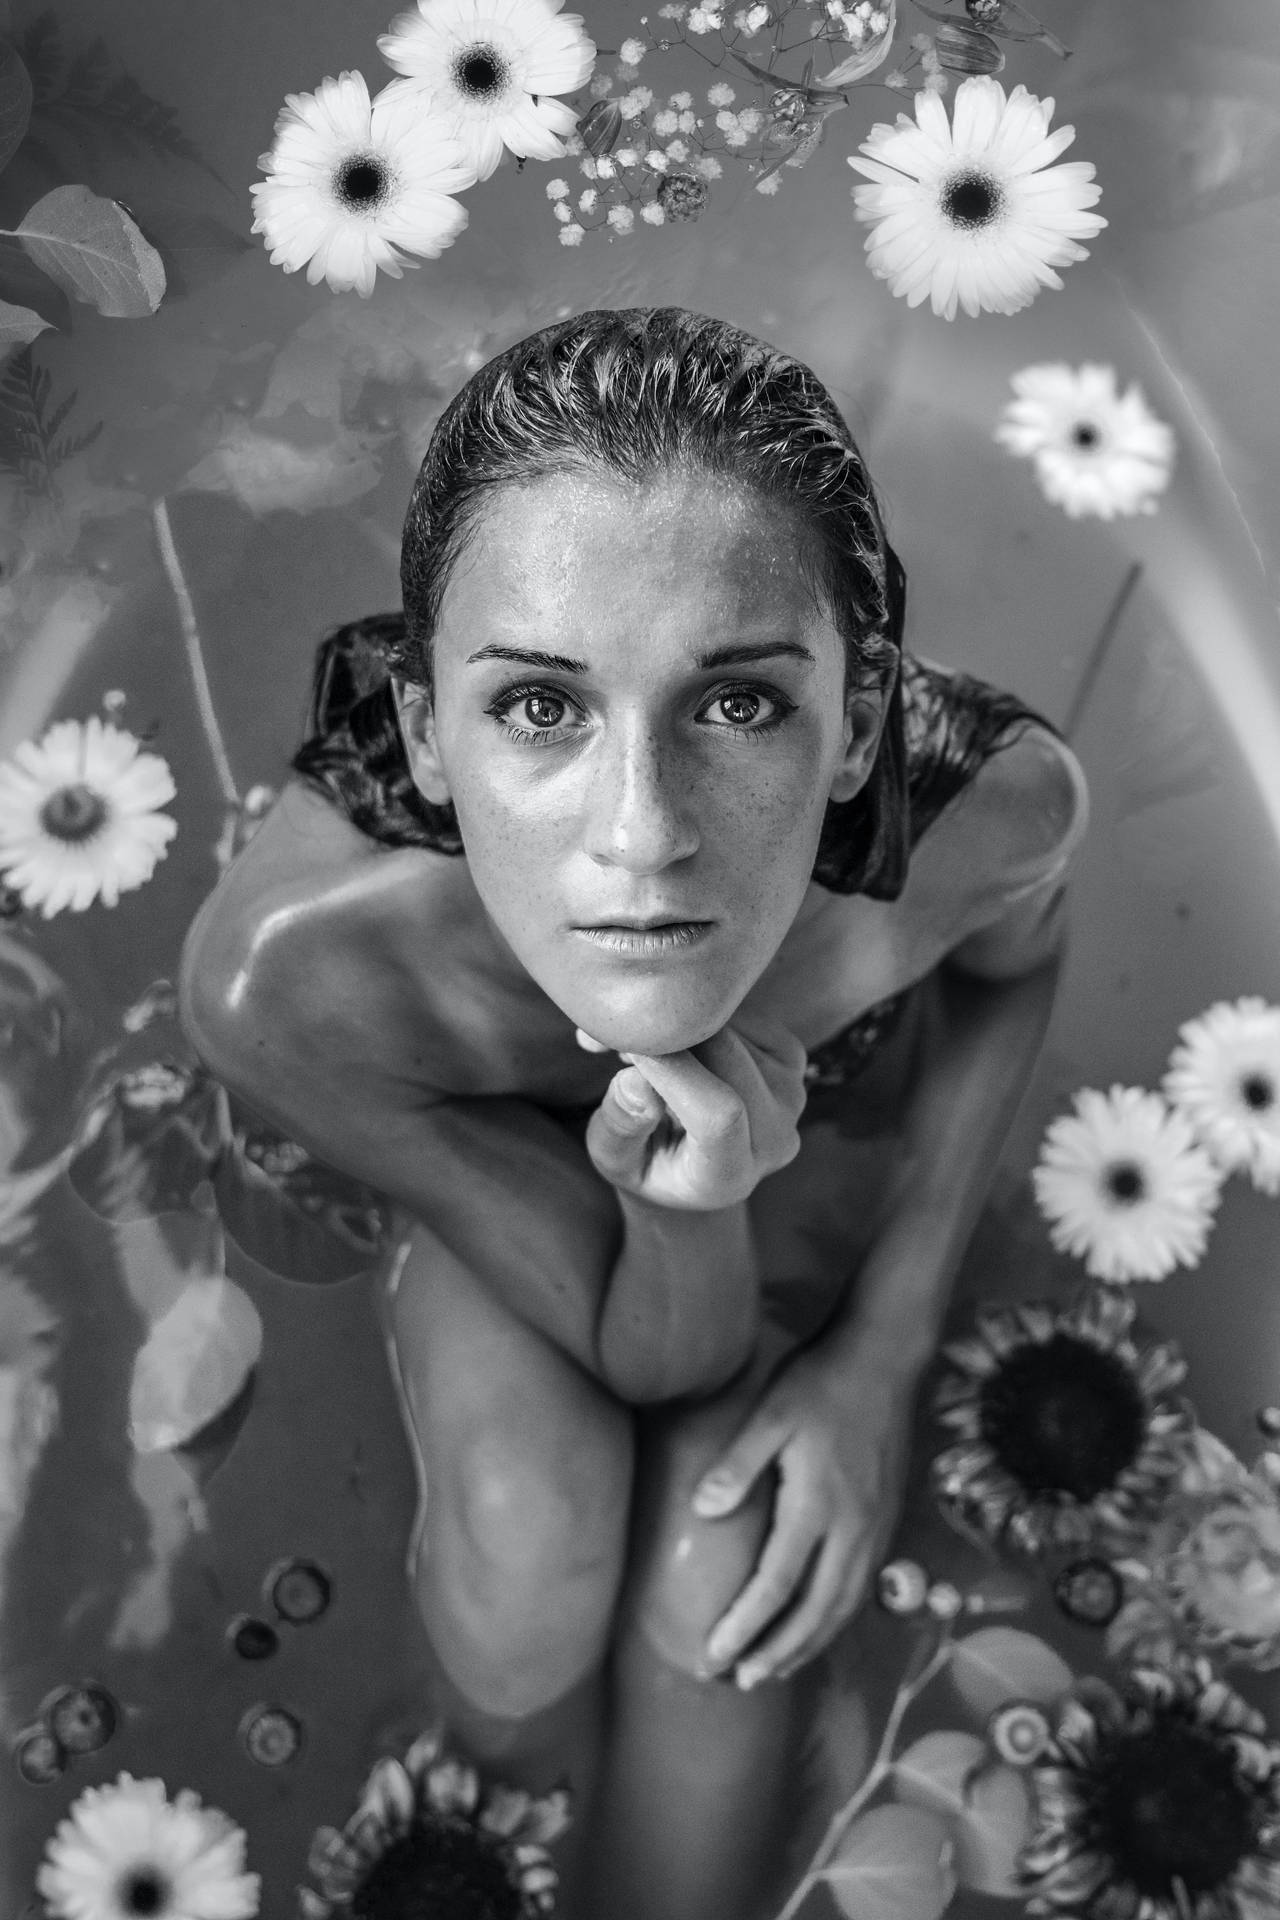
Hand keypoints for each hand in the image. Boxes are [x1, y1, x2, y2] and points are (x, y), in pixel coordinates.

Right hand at [576, 1011, 807, 1210]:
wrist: (691, 1162)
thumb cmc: (646, 1163)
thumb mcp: (614, 1158)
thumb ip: (621, 1126)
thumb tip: (636, 1080)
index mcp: (730, 1176)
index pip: (718, 1117)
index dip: (672, 1072)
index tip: (625, 1046)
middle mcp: (774, 1138)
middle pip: (727, 1057)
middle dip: (670, 1036)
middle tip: (622, 1039)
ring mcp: (790, 1095)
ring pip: (732, 1030)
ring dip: (681, 1024)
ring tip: (644, 1046)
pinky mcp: (792, 1058)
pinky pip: (744, 1017)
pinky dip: (704, 1017)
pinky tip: (680, 1042)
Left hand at [690, 1339, 912, 1685]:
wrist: (884, 1360)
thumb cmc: (819, 1383)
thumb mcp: (771, 1414)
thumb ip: (737, 1464)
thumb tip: (702, 1511)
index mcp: (817, 1505)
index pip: (777, 1585)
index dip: (746, 1625)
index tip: (714, 1654)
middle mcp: (852, 1528)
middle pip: (815, 1612)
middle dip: (778, 1652)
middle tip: (741, 1680)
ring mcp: (875, 1528)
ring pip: (842, 1606)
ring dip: (808, 1644)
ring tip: (774, 1668)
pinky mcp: (886, 1521)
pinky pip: (859, 1588)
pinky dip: (833, 1619)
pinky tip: (816, 1626)